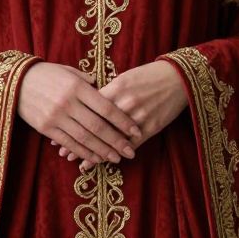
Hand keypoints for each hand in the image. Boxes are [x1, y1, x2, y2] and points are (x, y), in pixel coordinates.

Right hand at [17, 62, 143, 166]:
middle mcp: (68, 103)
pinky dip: (83, 152)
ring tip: (116, 158)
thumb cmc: (48, 74)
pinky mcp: (46, 128)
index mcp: (77, 87)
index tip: (136, 131)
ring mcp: (56, 117)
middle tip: (130, 152)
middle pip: (97, 126)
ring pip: (84, 138)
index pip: (106, 107)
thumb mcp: (69, 72)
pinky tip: (95, 158)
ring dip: (102, 150)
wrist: (17, 81)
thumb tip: (107, 93)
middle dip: (116, 141)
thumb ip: (88, 83)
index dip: (122, 121)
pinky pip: (68, 143)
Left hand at [52, 60, 187, 170]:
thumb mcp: (126, 77)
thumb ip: (108, 90)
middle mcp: (126, 102)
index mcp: (117, 87)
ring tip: (77, 162)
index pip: (90, 107)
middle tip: (62, 152)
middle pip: (97, 125)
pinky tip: (104, 162)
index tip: (60, 131)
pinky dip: (115, 155)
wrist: (178, 77)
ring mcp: (138, 116)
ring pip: (111, 138)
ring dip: (94, 151)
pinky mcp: (151, 127)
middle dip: (78, 140)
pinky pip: (129, 145)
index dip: (74, 121)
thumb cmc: (149, 75)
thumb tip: (88, 100)